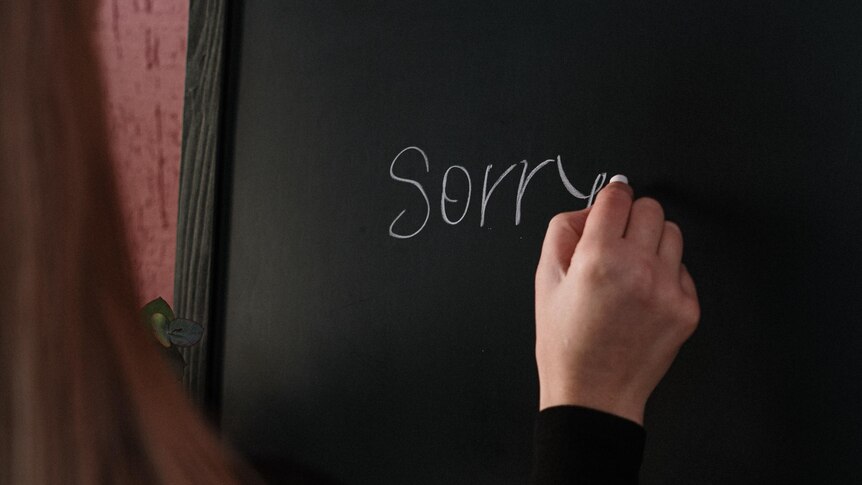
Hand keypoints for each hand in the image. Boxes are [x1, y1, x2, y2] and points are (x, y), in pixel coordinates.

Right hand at [534, 176, 699, 424]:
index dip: (611, 196)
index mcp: (598, 257)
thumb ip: (563, 230)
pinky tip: (643, 296)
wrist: (594, 392)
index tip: (610, 204)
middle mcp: (638, 269)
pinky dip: (665, 274)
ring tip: (632, 270)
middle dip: (632, 218)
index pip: (618, 197)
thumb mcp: (544, 279)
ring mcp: (668, 289)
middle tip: (617, 242)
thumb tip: (593, 209)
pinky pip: (683, 268)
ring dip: (652, 242)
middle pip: (651, 208)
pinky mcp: (687, 309)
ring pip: (672, 233)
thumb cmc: (565, 341)